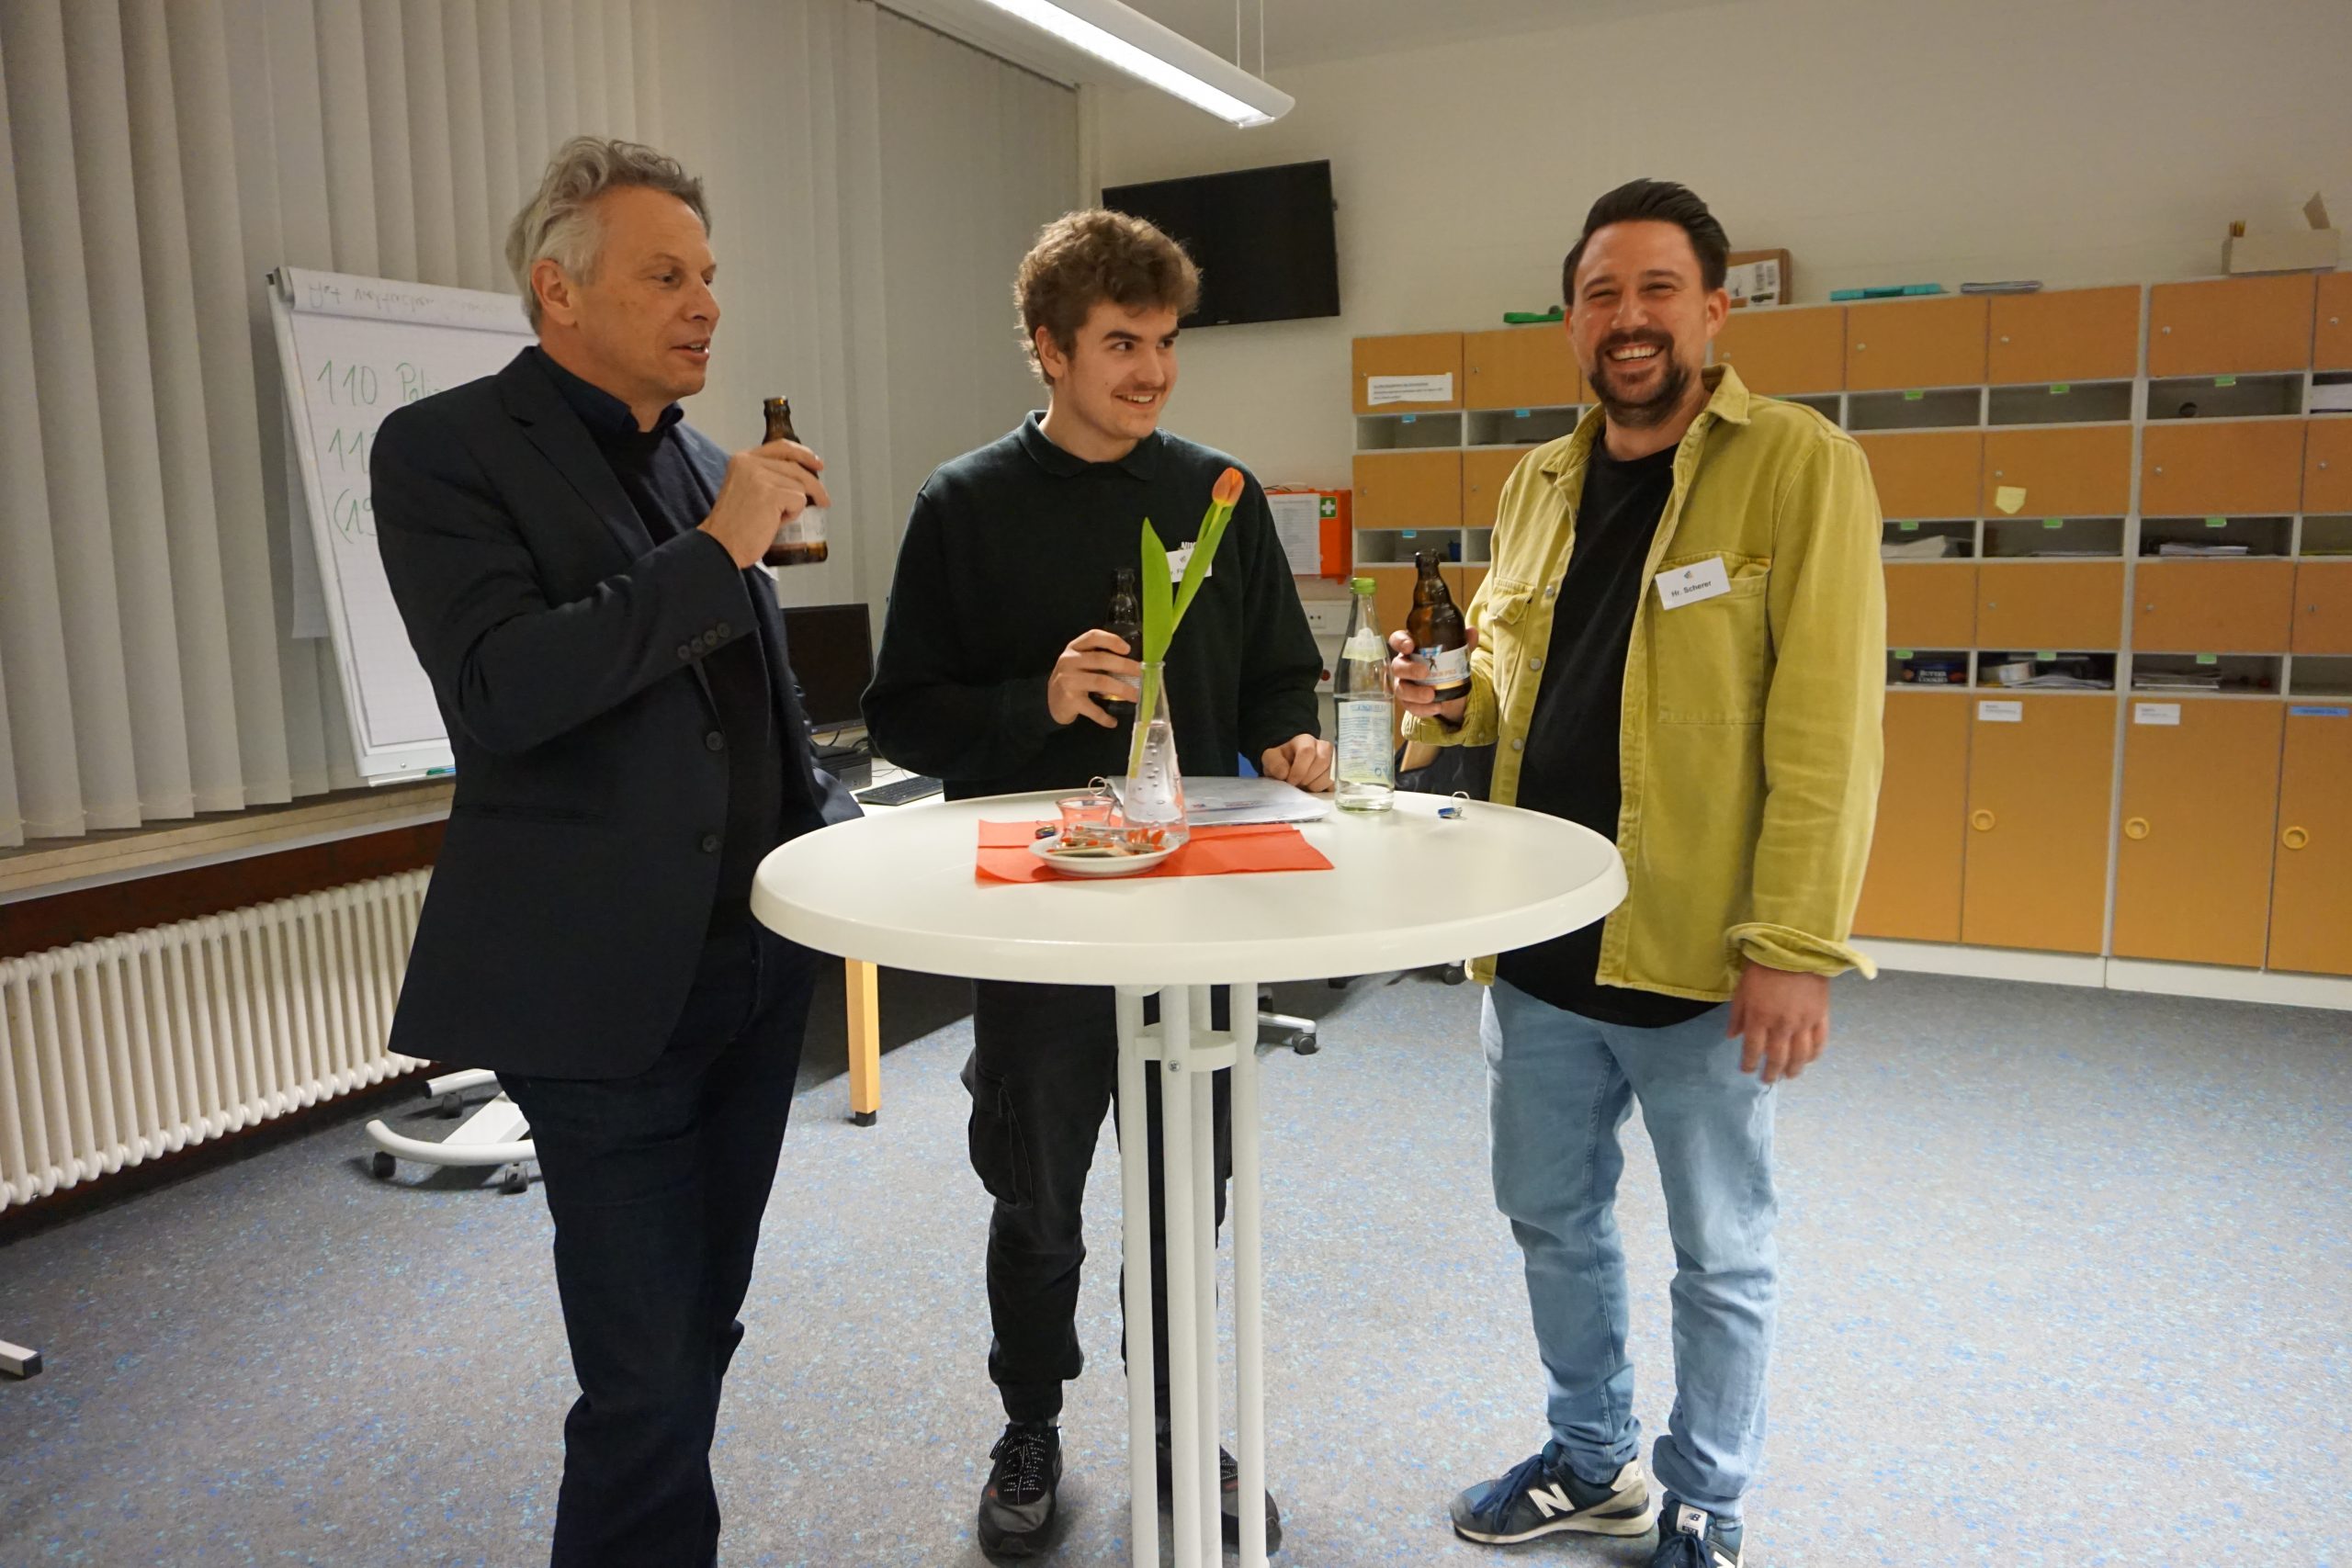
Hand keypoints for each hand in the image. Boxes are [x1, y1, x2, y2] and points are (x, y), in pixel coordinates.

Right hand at [697, 438, 830, 568]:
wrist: (721, 545)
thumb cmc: (733, 526)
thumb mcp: (745, 489)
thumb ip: (765, 477)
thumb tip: (798, 478)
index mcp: (742, 460)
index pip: (781, 447)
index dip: (803, 454)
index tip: (816, 463)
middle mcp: (749, 463)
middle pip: (796, 467)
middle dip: (814, 485)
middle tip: (823, 499)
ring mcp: (760, 477)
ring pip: (799, 485)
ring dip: (795, 505)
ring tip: (776, 518)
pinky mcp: (771, 494)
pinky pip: (799, 500)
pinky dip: (792, 515)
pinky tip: (774, 522)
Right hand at [1047, 629, 1143, 727]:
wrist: (1051, 701)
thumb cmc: (1072, 679)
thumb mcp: (1080, 663)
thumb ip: (1098, 659)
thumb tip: (1133, 665)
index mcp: (1074, 648)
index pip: (1093, 637)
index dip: (1111, 640)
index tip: (1128, 649)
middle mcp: (1069, 661)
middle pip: (1101, 659)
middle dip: (1125, 666)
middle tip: (1141, 673)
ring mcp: (1068, 680)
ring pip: (1101, 682)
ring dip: (1122, 689)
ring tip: (1137, 696)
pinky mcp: (1069, 699)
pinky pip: (1091, 708)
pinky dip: (1104, 716)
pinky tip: (1113, 722)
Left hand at [1259, 734, 1333, 792]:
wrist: (1290, 765)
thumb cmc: (1282, 761)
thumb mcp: (1271, 759)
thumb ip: (1274, 763)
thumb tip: (1284, 773)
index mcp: (1305, 740)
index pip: (1307, 751)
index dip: (1299, 769)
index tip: (1290, 781)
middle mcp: (1323, 747)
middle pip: (1322, 762)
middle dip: (1307, 778)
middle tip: (1298, 784)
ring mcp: (1333, 760)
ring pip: (1330, 774)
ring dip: (1315, 785)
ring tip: (1304, 786)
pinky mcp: (1336, 774)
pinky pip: (1334, 784)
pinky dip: (1323, 790)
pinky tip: (1313, 790)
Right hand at [1387, 627, 1476, 723]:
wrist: (1448, 687)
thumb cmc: (1444, 662)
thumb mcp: (1455, 652)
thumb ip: (1463, 642)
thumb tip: (1472, 632)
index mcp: (1411, 648)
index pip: (1398, 640)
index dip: (1400, 642)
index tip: (1410, 646)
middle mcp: (1403, 665)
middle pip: (1397, 666)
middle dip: (1410, 670)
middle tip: (1425, 673)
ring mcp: (1403, 684)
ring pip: (1401, 689)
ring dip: (1415, 693)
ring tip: (1431, 696)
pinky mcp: (1407, 701)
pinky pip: (1410, 706)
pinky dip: (1422, 708)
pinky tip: (1436, 707)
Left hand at [1727, 963, 1829, 1084]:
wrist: (1794, 951)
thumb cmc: (1762, 969)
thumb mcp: (1742, 991)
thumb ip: (1737, 1016)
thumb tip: (1732, 1038)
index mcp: (1759, 1019)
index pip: (1753, 1050)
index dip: (1749, 1063)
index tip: (1746, 1071)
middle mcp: (1782, 1026)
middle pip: (1777, 1058)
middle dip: (1770, 1072)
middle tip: (1767, 1080)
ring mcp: (1804, 1023)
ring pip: (1799, 1056)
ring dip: (1793, 1070)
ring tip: (1788, 1076)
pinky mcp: (1820, 1017)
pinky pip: (1819, 1042)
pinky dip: (1813, 1055)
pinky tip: (1808, 1060)